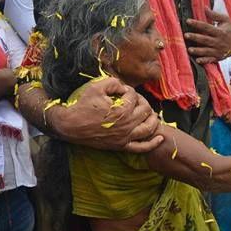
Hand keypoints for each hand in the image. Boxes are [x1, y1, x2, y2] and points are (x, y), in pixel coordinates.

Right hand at [47, 77, 162, 151]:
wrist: (69, 126)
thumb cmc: (81, 106)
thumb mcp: (95, 87)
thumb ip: (113, 82)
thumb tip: (124, 86)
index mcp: (122, 110)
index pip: (134, 96)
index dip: (128, 91)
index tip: (120, 91)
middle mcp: (127, 125)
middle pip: (145, 110)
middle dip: (142, 102)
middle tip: (134, 100)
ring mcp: (125, 137)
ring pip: (148, 128)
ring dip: (153, 120)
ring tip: (152, 114)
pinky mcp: (121, 146)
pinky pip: (141, 148)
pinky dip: (153, 143)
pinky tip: (161, 137)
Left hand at [185, 8, 230, 64]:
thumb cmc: (229, 30)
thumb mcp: (225, 20)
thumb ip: (214, 15)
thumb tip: (204, 7)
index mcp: (220, 31)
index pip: (207, 27)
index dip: (197, 24)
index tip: (188, 21)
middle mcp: (218, 41)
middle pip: (205, 39)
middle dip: (195, 37)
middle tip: (185, 35)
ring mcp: (218, 50)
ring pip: (206, 51)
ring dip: (198, 50)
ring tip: (189, 49)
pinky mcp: (217, 57)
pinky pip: (210, 60)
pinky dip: (204, 61)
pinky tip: (198, 60)